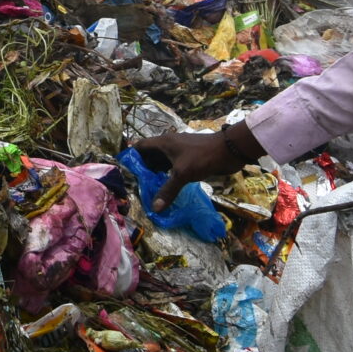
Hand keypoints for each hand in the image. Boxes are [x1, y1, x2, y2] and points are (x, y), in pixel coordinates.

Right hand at [128, 123, 261, 209]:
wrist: (229, 151)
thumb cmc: (203, 156)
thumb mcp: (183, 174)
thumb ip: (168, 190)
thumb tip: (155, 208)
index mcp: (164, 142)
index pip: (141, 146)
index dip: (131, 156)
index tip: (123, 169)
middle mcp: (169, 145)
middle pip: (150, 155)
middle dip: (142, 168)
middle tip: (134, 184)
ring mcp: (180, 152)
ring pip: (162, 162)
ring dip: (155, 173)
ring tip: (146, 187)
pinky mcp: (189, 159)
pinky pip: (172, 167)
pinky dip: (167, 176)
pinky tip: (165, 187)